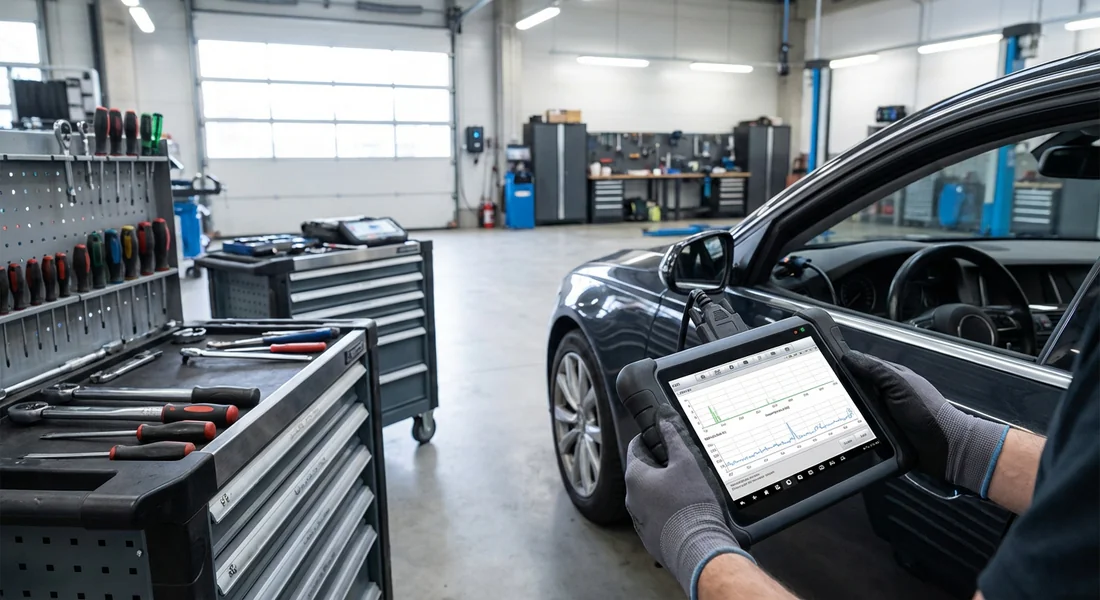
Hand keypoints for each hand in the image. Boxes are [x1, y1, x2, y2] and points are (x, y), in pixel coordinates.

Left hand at [625, 405, 752, 597]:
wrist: (696, 546)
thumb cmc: (690, 505)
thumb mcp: (686, 463)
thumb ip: (673, 439)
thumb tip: (664, 421)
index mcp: (635, 476)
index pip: (635, 447)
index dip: (649, 438)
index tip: (661, 436)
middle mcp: (630, 497)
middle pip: (642, 471)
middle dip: (660, 465)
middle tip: (681, 464)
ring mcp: (638, 518)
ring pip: (649, 494)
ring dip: (663, 488)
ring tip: (687, 489)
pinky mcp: (649, 535)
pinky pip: (655, 514)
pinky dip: (666, 508)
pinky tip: (684, 509)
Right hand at [843, 351, 1008, 496]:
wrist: (943, 447)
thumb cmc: (928, 414)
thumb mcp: (899, 384)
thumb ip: (875, 369)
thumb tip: (849, 356)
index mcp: (892, 377)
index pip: (861, 366)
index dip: (845, 365)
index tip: (827, 366)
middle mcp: (886, 394)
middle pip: (856, 388)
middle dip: (844, 391)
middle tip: (829, 393)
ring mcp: (883, 413)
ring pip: (856, 408)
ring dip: (848, 411)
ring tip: (836, 412)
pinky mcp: (881, 432)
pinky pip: (861, 426)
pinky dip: (854, 427)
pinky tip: (848, 428)